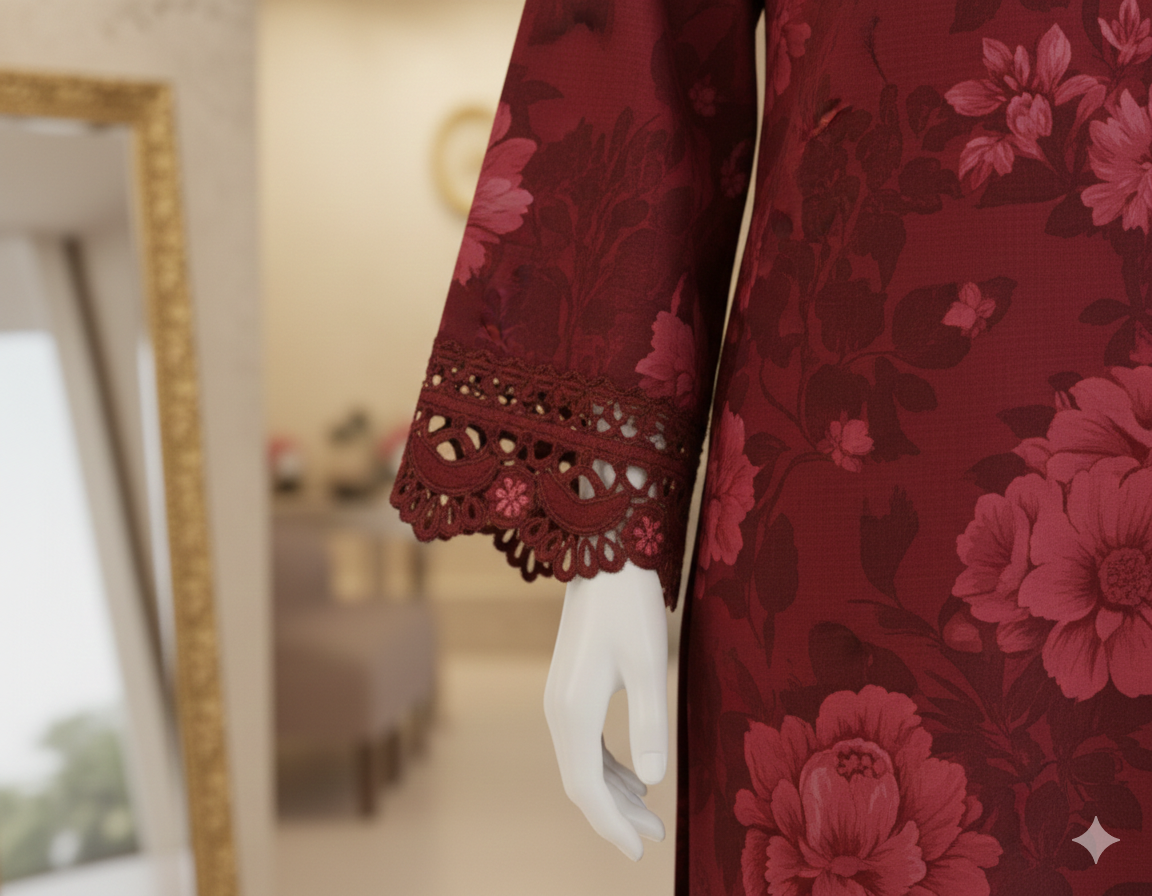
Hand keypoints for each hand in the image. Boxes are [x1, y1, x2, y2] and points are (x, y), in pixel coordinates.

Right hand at [543, 561, 668, 859]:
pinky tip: (635, 775)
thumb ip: (650, 723)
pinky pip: (584, 742)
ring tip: (649, 814)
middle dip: (614, 815)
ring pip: (581, 764)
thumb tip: (653, 782)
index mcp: (573, 711)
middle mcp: (558, 711)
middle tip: (651, 839)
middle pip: (581, 781)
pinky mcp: (570, 688)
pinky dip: (607, 766)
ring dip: (613, 792)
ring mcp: (560, 699)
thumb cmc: (630, 606)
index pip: (587, 788)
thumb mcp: (649, 664)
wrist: (603, 555)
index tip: (640, 851)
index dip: (612, 825)